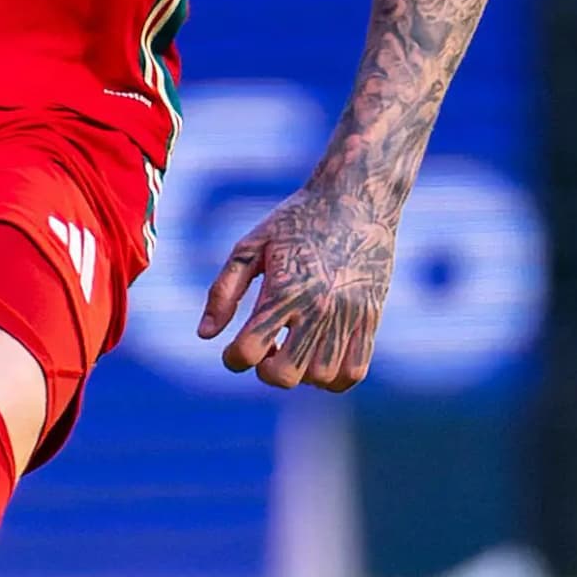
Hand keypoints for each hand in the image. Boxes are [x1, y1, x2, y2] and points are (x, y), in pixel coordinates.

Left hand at [197, 180, 398, 389]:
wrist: (357, 197)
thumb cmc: (296, 219)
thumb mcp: (251, 246)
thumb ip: (224, 290)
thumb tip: (205, 335)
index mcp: (284, 288)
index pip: (248, 351)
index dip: (233, 358)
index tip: (235, 348)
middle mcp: (318, 306)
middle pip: (284, 375)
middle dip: (266, 371)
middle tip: (267, 348)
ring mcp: (348, 315)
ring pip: (320, 378)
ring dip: (300, 373)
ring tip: (294, 347)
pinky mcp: (371, 318)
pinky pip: (354, 372)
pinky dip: (333, 378)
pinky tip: (319, 355)